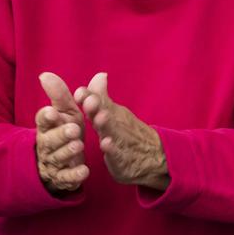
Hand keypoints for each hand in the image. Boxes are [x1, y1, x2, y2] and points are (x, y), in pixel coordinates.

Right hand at [34, 71, 89, 196]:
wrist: (60, 162)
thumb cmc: (63, 131)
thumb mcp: (64, 113)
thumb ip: (58, 95)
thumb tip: (45, 74)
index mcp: (47, 127)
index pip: (42, 121)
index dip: (46, 117)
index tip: (52, 111)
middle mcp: (47, 145)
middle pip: (50, 140)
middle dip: (61, 134)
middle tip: (74, 129)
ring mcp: (54, 162)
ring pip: (58, 158)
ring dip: (68, 152)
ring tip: (79, 146)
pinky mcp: (63, 178)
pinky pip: (67, 178)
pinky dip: (75, 175)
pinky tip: (84, 171)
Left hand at [81, 72, 168, 190]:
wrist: (154, 155)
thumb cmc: (128, 132)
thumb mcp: (115, 114)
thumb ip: (102, 97)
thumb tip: (100, 75)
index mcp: (110, 114)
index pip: (98, 103)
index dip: (88, 98)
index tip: (79, 92)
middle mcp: (115, 125)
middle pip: (105, 114)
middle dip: (96, 107)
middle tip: (89, 100)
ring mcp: (120, 141)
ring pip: (112, 132)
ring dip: (106, 124)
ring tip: (100, 118)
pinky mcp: (123, 159)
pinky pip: (117, 154)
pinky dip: (112, 149)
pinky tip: (106, 144)